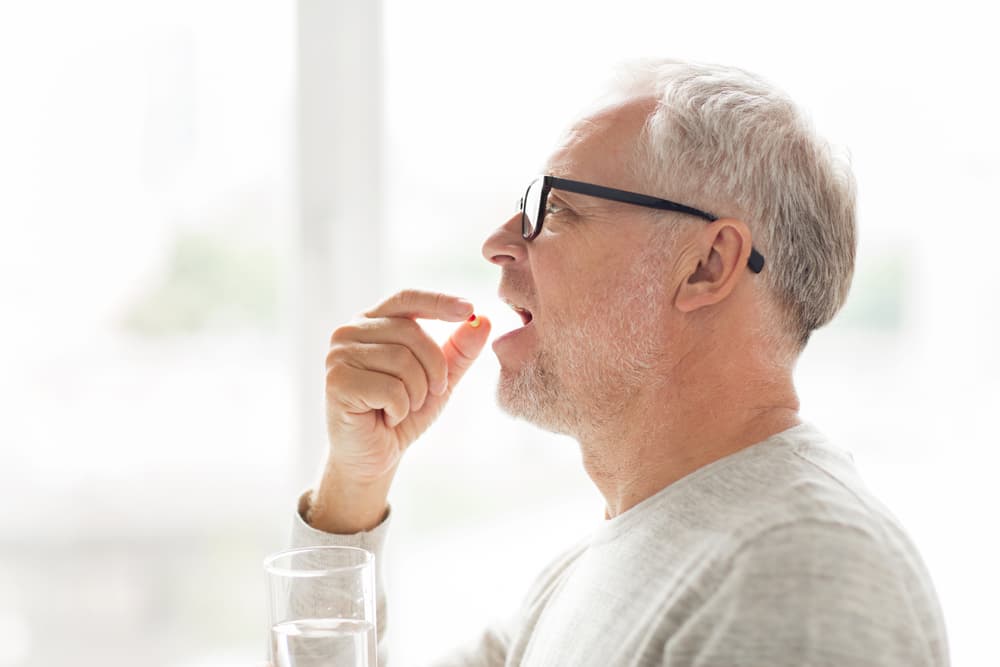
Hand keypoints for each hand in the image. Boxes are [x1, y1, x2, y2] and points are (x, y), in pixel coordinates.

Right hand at [311, 290, 490, 531]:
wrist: (374, 456)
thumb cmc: (403, 413)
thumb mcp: (439, 379)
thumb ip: (459, 350)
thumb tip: (484, 320)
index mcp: (373, 322)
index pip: (407, 298)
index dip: (438, 301)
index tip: (469, 309)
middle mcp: (350, 332)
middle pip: (412, 333)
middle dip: (434, 370)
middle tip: (426, 396)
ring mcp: (339, 355)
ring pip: (402, 361)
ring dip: (416, 394)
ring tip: (401, 408)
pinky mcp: (336, 382)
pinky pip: (390, 389)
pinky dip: (399, 410)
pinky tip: (385, 417)